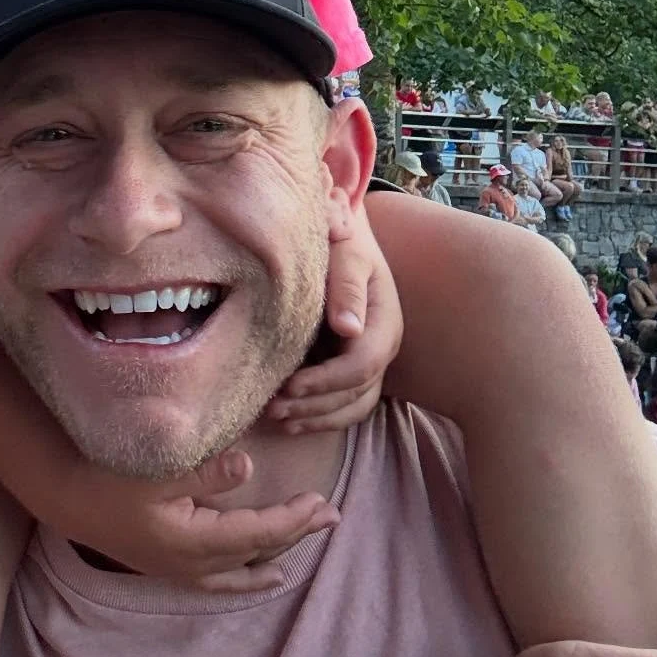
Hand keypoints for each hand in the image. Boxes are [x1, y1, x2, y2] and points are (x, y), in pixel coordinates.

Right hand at [62, 448, 338, 593]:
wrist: (66, 498)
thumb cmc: (108, 477)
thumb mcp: (155, 468)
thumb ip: (203, 470)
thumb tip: (249, 467)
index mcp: (192, 541)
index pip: (256, 534)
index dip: (291, 520)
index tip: (321, 503)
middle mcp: (192, 564)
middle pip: (257, 551)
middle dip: (294, 532)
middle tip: (332, 516)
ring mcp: (181, 569)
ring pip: (244, 566)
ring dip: (278, 549)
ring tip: (309, 536)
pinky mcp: (170, 567)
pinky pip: (222, 581)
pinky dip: (249, 579)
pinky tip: (268, 578)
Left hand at [267, 205, 400, 433]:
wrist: (341, 235)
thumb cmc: (341, 240)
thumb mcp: (346, 253)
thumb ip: (346, 288)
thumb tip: (349, 329)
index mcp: (383, 321)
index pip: (362, 364)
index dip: (327, 381)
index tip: (289, 385)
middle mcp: (381, 346)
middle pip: (356, 392)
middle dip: (315, 404)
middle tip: (272, 408)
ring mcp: (369, 359)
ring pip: (352, 404)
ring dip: (316, 417)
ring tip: (277, 417)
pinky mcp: (351, 365)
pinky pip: (345, 403)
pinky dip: (320, 417)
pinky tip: (290, 421)